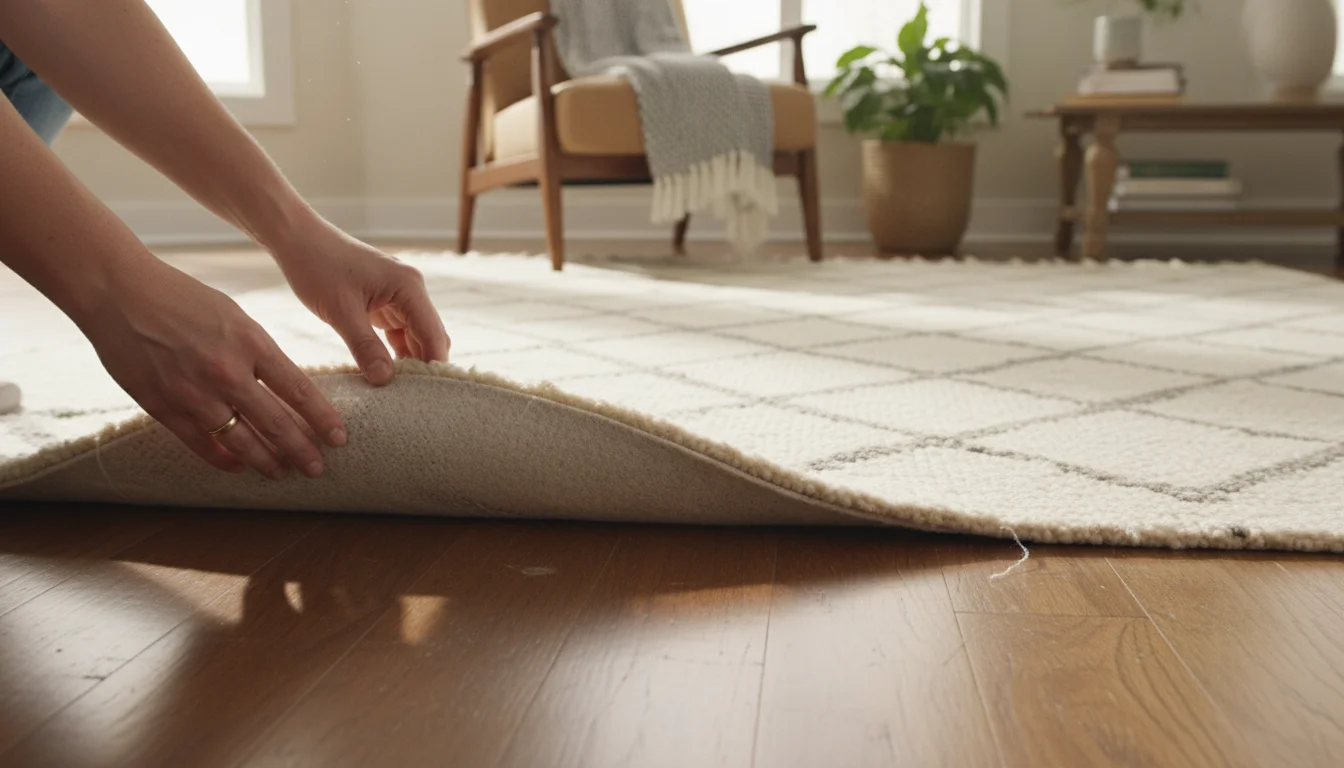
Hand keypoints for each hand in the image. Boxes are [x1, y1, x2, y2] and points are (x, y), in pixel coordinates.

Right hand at [80, 261, 345, 479]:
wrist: (120, 293)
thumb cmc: (182, 298)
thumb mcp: (234, 316)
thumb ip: (259, 351)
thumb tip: (284, 385)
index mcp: (250, 343)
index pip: (298, 391)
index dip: (322, 419)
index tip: (339, 437)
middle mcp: (226, 372)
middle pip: (275, 423)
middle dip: (302, 450)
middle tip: (317, 468)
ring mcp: (194, 393)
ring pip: (241, 441)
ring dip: (266, 461)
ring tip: (282, 472)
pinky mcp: (164, 407)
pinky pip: (201, 444)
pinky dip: (223, 459)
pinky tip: (239, 465)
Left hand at [270, 215, 448, 385]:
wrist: (297, 240)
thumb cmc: (318, 267)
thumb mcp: (341, 311)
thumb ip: (365, 346)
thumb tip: (385, 380)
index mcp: (409, 287)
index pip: (433, 335)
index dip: (433, 367)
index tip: (428, 397)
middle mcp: (411, 290)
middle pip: (430, 337)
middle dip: (423, 367)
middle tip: (412, 400)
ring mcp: (399, 296)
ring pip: (416, 337)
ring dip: (408, 361)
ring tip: (398, 392)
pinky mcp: (385, 302)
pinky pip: (399, 333)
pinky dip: (394, 353)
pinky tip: (383, 373)